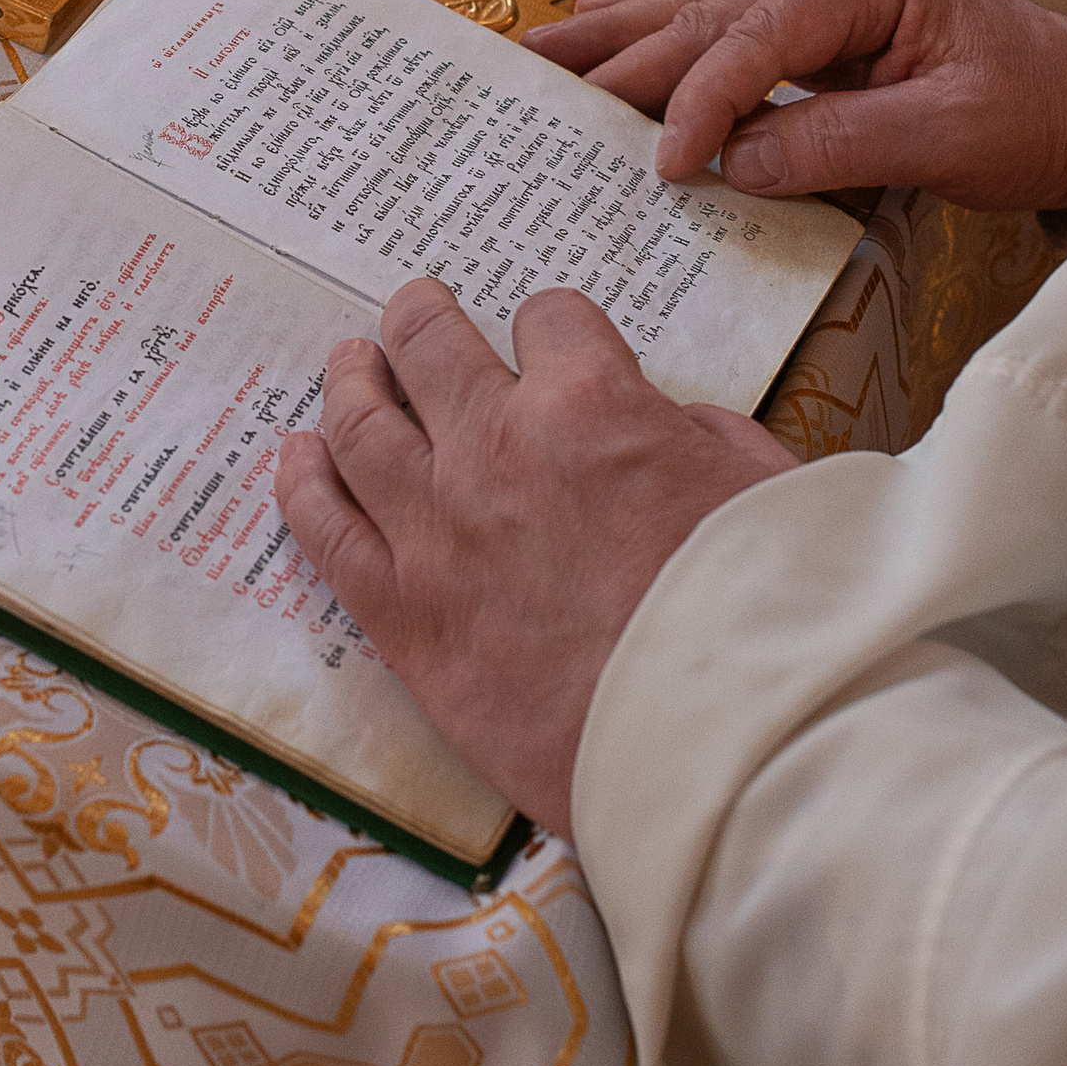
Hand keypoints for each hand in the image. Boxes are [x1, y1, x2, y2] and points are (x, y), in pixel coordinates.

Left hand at [278, 281, 793, 830]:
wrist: (720, 750)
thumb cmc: (766, 620)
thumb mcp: (768, 487)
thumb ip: (701, 436)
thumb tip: (662, 426)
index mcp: (593, 405)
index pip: (550, 319)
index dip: (554, 329)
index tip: (552, 345)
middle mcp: (498, 450)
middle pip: (428, 347)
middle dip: (420, 320)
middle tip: (412, 315)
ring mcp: (438, 533)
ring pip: (360, 425)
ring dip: (351, 382)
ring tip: (349, 365)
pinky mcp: (405, 617)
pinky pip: (326, 530)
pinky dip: (304, 483)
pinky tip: (298, 458)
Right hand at [523, 0, 1066, 210]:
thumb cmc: (1031, 111)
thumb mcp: (952, 134)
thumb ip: (843, 144)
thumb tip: (739, 164)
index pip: (756, 39)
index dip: (703, 103)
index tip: (668, 166)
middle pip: (705, 15)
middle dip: (621, 59)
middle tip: (541, 94)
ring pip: (695, 11)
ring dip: (614, 38)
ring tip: (535, 56)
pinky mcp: (809, 21)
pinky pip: (716, 25)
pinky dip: (651, 35)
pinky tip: (593, 32)